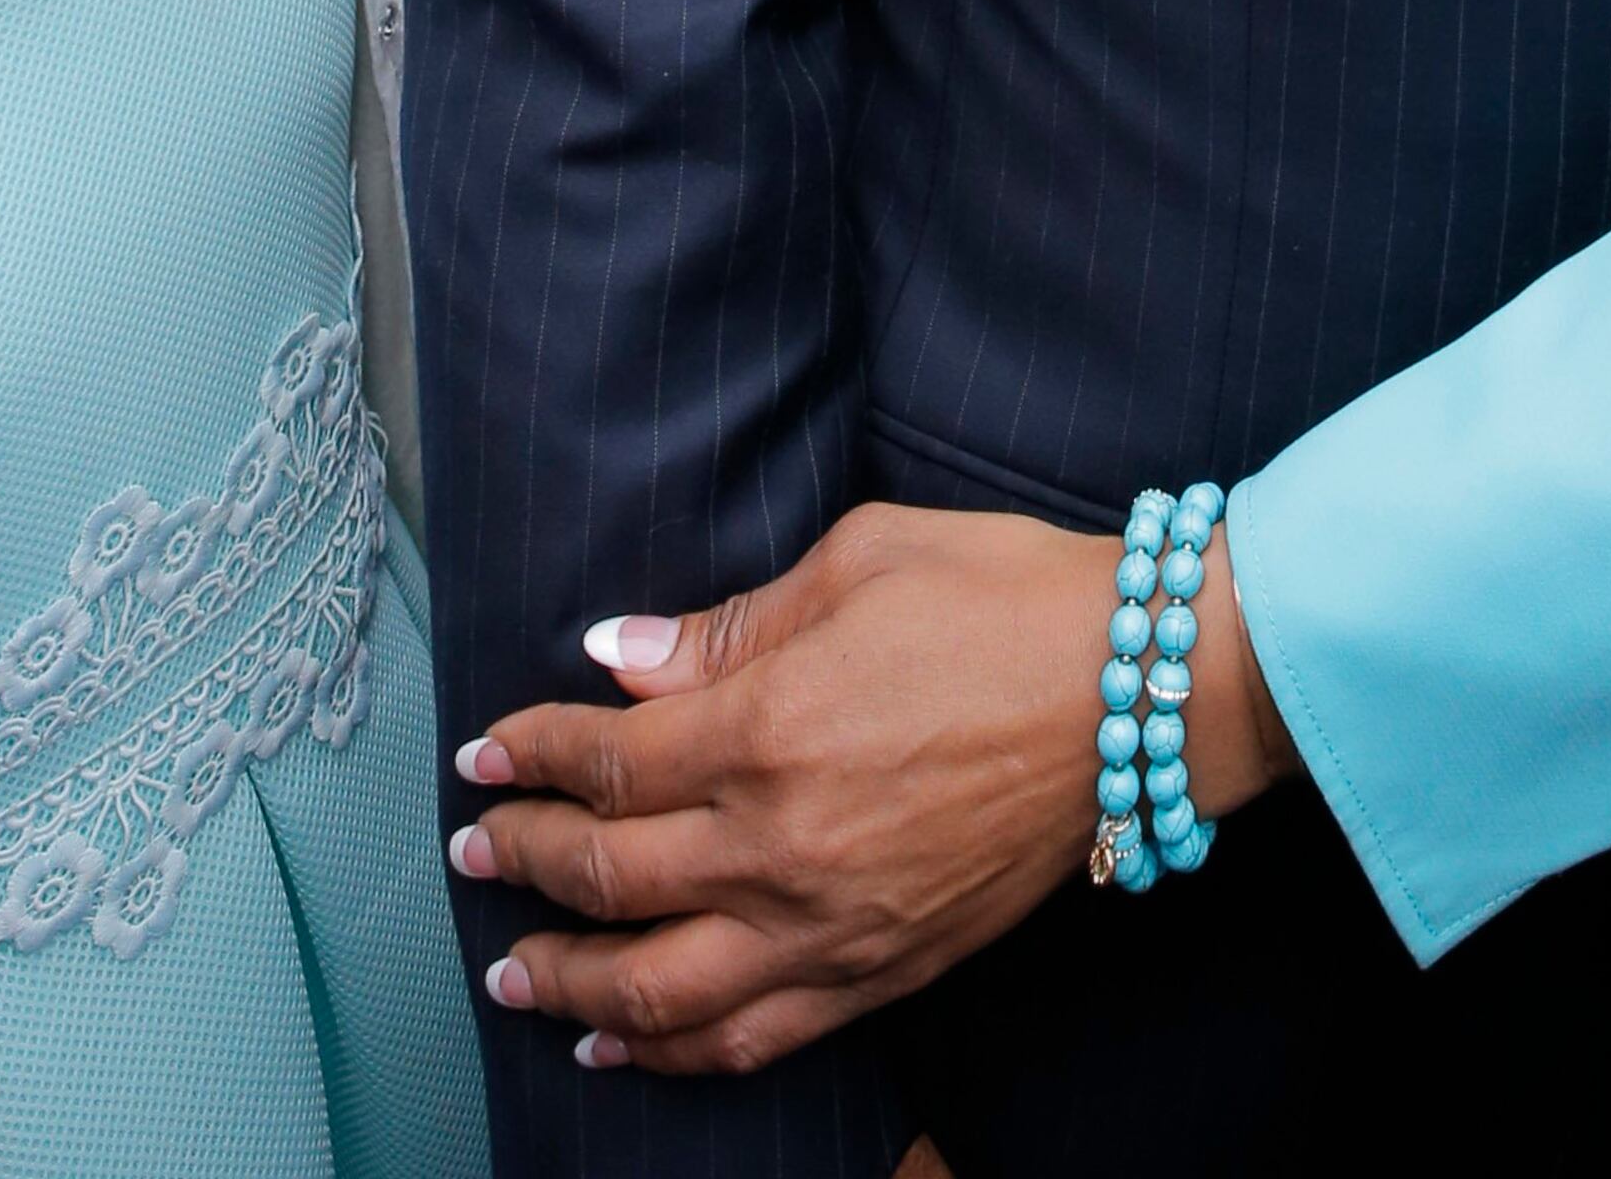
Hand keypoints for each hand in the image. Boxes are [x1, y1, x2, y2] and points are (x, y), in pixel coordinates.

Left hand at [451, 503, 1287, 1083]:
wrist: (1137, 691)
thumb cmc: (1002, 597)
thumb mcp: (860, 558)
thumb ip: (730, 626)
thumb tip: (620, 661)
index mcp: (766, 726)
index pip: (605, 761)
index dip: (529, 755)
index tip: (485, 753)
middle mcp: (780, 843)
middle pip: (609, 876)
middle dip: (521, 861)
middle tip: (473, 850)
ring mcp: (830, 924)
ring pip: (659, 989)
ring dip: (568, 984)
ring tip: (514, 974)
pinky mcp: (883, 971)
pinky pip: (752, 1038)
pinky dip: (671, 1053)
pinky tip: (623, 1047)